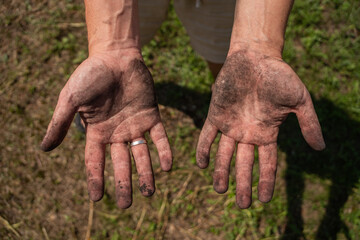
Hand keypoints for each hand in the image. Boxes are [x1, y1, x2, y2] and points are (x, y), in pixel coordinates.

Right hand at [41, 50, 171, 207]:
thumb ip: (60, 122)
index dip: (95, 179)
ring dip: (146, 173)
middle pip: (121, 164)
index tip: (97, 198)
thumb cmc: (90, 75)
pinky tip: (167, 167)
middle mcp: (117, 133)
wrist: (115, 56)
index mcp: (97, 132)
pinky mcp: (152, 116)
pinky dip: (164, 151)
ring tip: (150, 193)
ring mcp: (135, 125)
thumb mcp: (71, 99)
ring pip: (141, 154)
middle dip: (124, 183)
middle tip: (127, 204)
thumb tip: (44, 148)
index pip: (95, 161)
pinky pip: (160, 137)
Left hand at [196, 49, 324, 207]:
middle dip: (243, 184)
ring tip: (219, 190)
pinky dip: (203, 149)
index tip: (263, 200)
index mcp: (267, 133)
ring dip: (221, 172)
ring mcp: (230, 125)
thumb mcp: (300, 100)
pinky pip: (207, 136)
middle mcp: (247, 133)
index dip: (266, 182)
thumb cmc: (279, 76)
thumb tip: (321, 148)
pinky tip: (202, 165)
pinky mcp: (215, 115)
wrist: (255, 56)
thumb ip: (309, 123)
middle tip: (242, 204)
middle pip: (244, 165)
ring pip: (224, 155)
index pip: (267, 164)